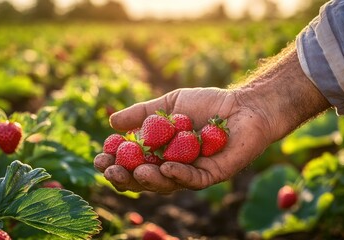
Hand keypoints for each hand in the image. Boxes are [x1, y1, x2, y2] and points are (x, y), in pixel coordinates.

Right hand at [94, 87, 273, 192]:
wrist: (243, 105)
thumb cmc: (207, 104)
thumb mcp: (168, 105)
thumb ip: (142, 114)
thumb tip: (111, 122)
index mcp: (160, 153)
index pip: (132, 164)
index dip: (115, 164)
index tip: (100, 158)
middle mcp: (173, 166)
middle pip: (144, 180)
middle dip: (125, 177)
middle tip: (110, 171)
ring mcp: (192, 173)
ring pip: (166, 184)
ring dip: (149, 179)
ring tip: (135, 170)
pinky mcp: (212, 175)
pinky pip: (193, 180)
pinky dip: (178, 174)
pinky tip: (165, 167)